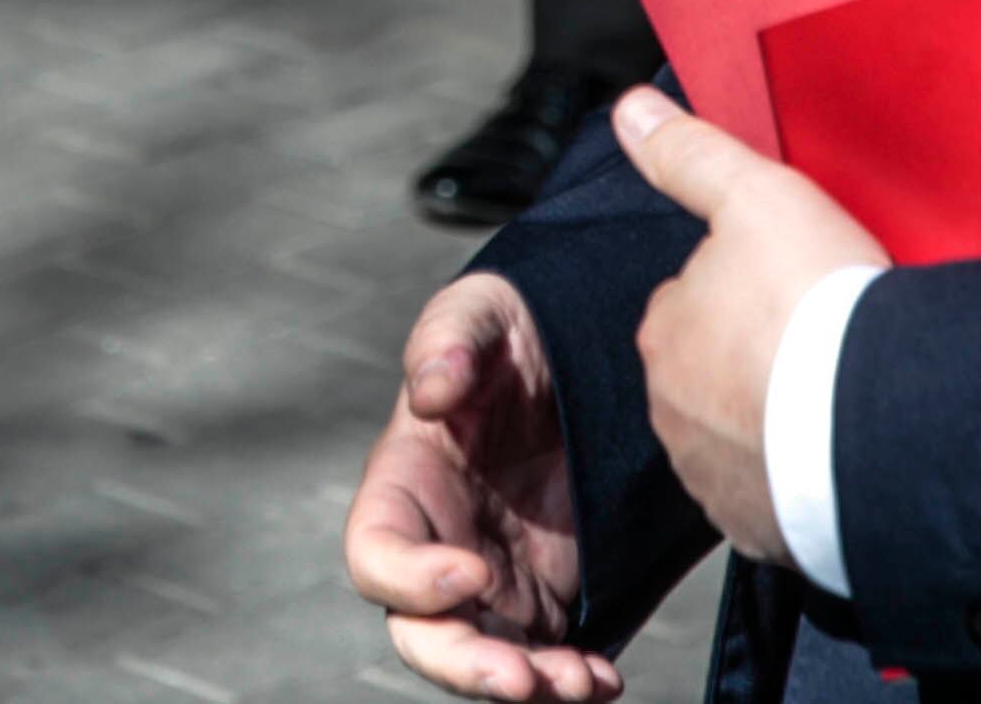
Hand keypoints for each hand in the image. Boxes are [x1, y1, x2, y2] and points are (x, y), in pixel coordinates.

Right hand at [345, 271, 609, 699]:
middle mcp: (438, 543)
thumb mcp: (483, 313)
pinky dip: (569, 680)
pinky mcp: (546, 596)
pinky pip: (545, 656)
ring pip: (486, 658)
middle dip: (465, 665)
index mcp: (405, 483)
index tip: (472, 572)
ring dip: (525, 682)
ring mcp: (492, 579)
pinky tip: (604, 678)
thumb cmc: (514, 330)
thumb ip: (450, 339)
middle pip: (422, 631)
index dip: (409, 577)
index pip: (375, 552)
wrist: (580, 356)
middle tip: (522, 677)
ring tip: (580, 683)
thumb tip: (432, 391)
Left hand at [612, 86, 886, 568]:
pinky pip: (771, 499)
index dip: (745, 294)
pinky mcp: (759, 529)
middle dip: (753, 363)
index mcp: (664, 329)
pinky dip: (798, 480)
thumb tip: (629, 109)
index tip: (793, 295)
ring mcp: (713, 475)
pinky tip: (837, 457)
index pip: (692, 303)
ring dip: (774, 422)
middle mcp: (670, 409)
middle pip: (711, 373)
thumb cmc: (817, 303)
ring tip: (835, 402)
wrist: (876, 424)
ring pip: (738, 437)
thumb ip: (690, 154)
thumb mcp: (757, 196)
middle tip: (817, 350)